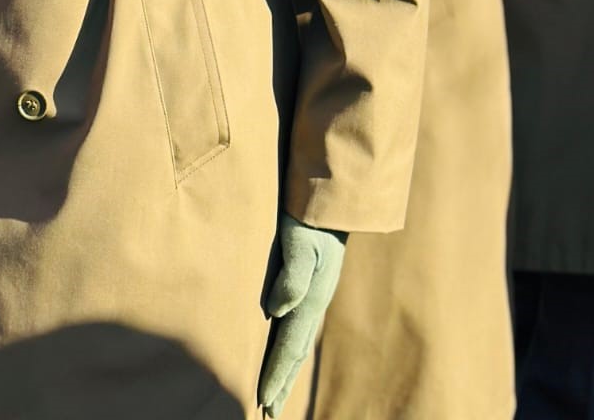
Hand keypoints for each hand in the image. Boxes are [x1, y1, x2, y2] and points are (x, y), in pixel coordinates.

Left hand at [259, 214, 345, 417]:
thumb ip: (291, 276)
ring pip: (297, 341)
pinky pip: (297, 325)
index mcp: (311, 299)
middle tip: (268, 413)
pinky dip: (289, 346)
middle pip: (294, 353)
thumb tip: (276, 310)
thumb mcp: (301, 242)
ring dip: (285, 369)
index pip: (289, 347)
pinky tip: (284, 346)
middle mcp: (313, 302)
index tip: (261, 403)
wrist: (332, 195)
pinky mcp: (310, 282)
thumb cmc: (311, 217)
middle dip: (282, 383)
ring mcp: (314, 294)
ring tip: (275, 392)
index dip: (275, 375)